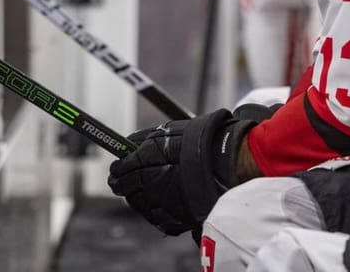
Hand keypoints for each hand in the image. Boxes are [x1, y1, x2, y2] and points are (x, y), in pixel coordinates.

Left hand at [107, 109, 256, 235]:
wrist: (232, 163)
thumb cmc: (206, 142)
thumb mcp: (173, 131)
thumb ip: (147, 140)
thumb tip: (128, 143)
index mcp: (149, 158)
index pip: (123, 166)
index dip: (119, 166)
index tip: (117, 165)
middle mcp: (152, 182)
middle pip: (126, 186)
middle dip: (122, 182)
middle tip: (120, 179)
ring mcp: (162, 202)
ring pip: (138, 203)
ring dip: (136, 196)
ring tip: (141, 189)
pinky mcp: (173, 218)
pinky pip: (154, 216)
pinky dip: (153, 209)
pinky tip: (158, 200)